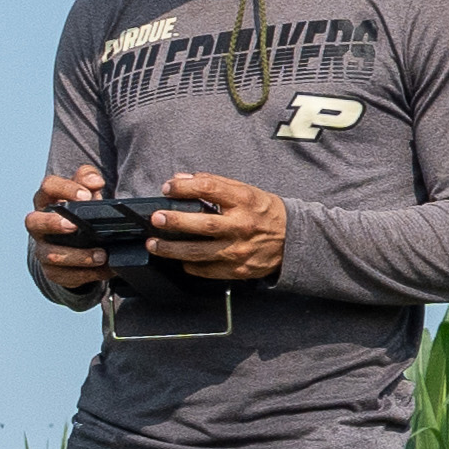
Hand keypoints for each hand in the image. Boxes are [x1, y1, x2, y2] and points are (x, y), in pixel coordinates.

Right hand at [25, 165, 107, 291]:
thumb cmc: (81, 211)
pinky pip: (65, 275)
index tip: (86, 195)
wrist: (78, 241)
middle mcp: (39, 225)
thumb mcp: (87, 192)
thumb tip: (95, 182)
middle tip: (74, 226)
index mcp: (48, 200)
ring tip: (102, 255)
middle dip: (52, 223)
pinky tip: (106, 269)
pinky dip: (87, 274)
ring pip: (50, 254)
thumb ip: (89, 179)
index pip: (48, 187)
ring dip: (78, 255)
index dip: (64, 189)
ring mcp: (44, 248)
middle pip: (33, 221)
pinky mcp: (52, 270)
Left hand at [149, 171, 288, 284]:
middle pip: (203, 224)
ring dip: (172, 249)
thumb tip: (180, 179)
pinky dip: (189, 265)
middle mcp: (242, 226)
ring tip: (154, 244)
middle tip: (157, 218)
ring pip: (199, 252)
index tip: (167, 188)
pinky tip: (180, 259)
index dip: (184, 187)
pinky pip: (206, 270)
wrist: (294, 239)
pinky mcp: (238, 269)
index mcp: (244, 201)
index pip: (209, 188)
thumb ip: (214, 185)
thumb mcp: (246, 192)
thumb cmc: (266, 213)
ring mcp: (240, 250)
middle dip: (175, 221)